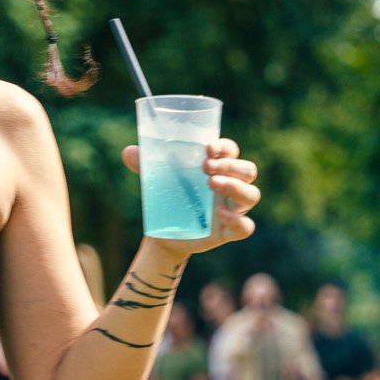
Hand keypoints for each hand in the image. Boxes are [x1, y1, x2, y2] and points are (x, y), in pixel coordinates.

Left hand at [120, 138, 258, 254]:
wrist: (164, 230)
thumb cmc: (167, 195)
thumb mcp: (156, 178)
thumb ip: (144, 163)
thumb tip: (127, 152)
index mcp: (218, 166)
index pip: (231, 150)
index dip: (225, 147)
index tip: (207, 148)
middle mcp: (231, 185)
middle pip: (248, 170)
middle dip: (230, 165)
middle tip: (205, 167)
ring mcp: (233, 208)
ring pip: (252, 195)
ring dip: (235, 187)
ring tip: (211, 184)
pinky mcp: (228, 231)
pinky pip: (246, 227)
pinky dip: (239, 221)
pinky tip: (221, 216)